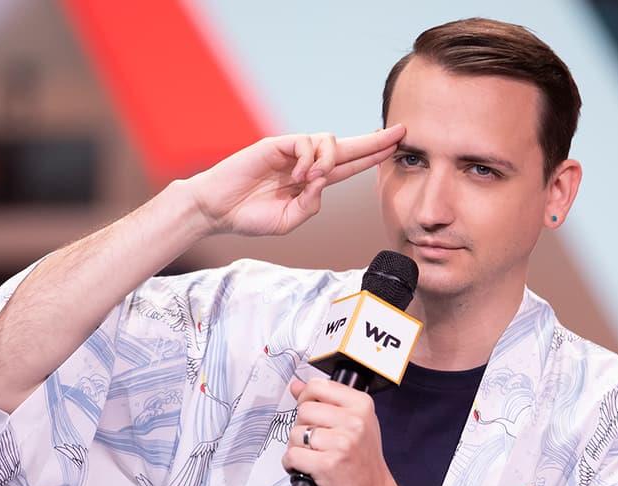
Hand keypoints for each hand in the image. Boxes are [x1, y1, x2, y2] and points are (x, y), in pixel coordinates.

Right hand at [184, 125, 404, 236]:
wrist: (217, 210)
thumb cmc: (249, 217)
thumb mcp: (288, 222)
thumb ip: (310, 206)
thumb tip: (323, 183)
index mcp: (312, 182)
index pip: (350, 166)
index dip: (373, 156)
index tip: (395, 147)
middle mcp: (306, 163)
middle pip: (349, 147)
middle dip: (375, 141)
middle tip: (400, 132)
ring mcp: (292, 152)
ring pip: (329, 142)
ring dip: (330, 161)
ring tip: (312, 180)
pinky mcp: (276, 144)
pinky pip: (305, 142)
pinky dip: (309, 159)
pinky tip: (300, 175)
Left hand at [283, 377, 399, 485]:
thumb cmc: (363, 463)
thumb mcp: (355, 424)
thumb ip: (326, 403)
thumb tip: (296, 386)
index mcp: (361, 405)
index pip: (318, 386)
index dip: (306, 399)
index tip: (311, 413)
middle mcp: (354, 421)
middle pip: (304, 410)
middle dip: (302, 428)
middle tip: (316, 443)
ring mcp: (341, 443)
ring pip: (295, 433)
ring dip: (297, 448)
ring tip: (314, 457)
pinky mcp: (326, 465)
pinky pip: (292, 456)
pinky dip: (292, 465)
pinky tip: (306, 468)